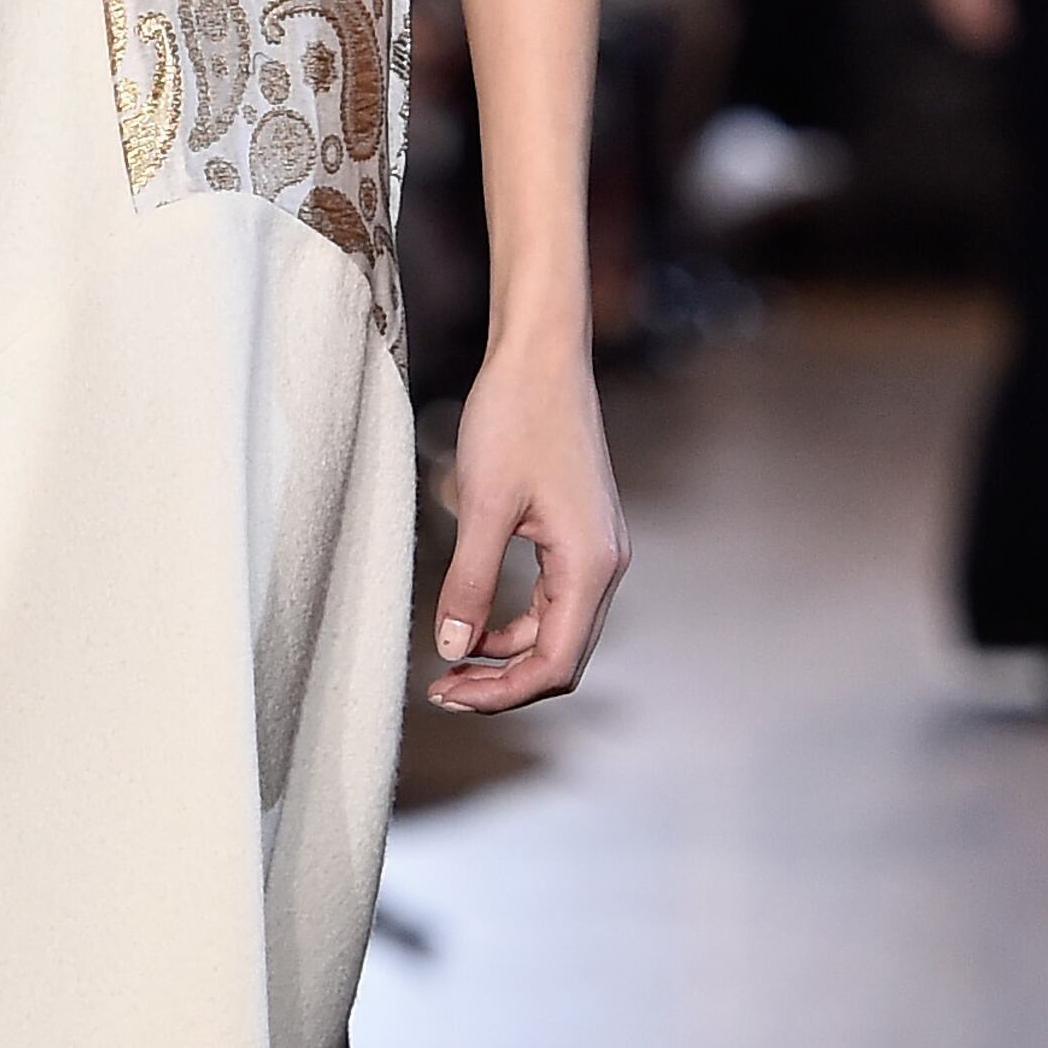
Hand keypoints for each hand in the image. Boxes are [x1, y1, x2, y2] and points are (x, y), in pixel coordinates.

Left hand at [428, 338, 626, 715]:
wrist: (542, 354)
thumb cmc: (515, 415)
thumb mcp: (483, 505)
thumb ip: (471, 582)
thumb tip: (453, 647)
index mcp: (591, 564)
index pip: (556, 663)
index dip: (502, 693)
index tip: (447, 692)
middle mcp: (606, 564)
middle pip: (562, 656)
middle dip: (503, 682)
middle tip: (441, 689)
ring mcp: (597, 550)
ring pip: (558, 632)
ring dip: (507, 654)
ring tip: (451, 660)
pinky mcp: (581, 536)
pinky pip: (553, 601)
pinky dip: (516, 622)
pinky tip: (473, 621)